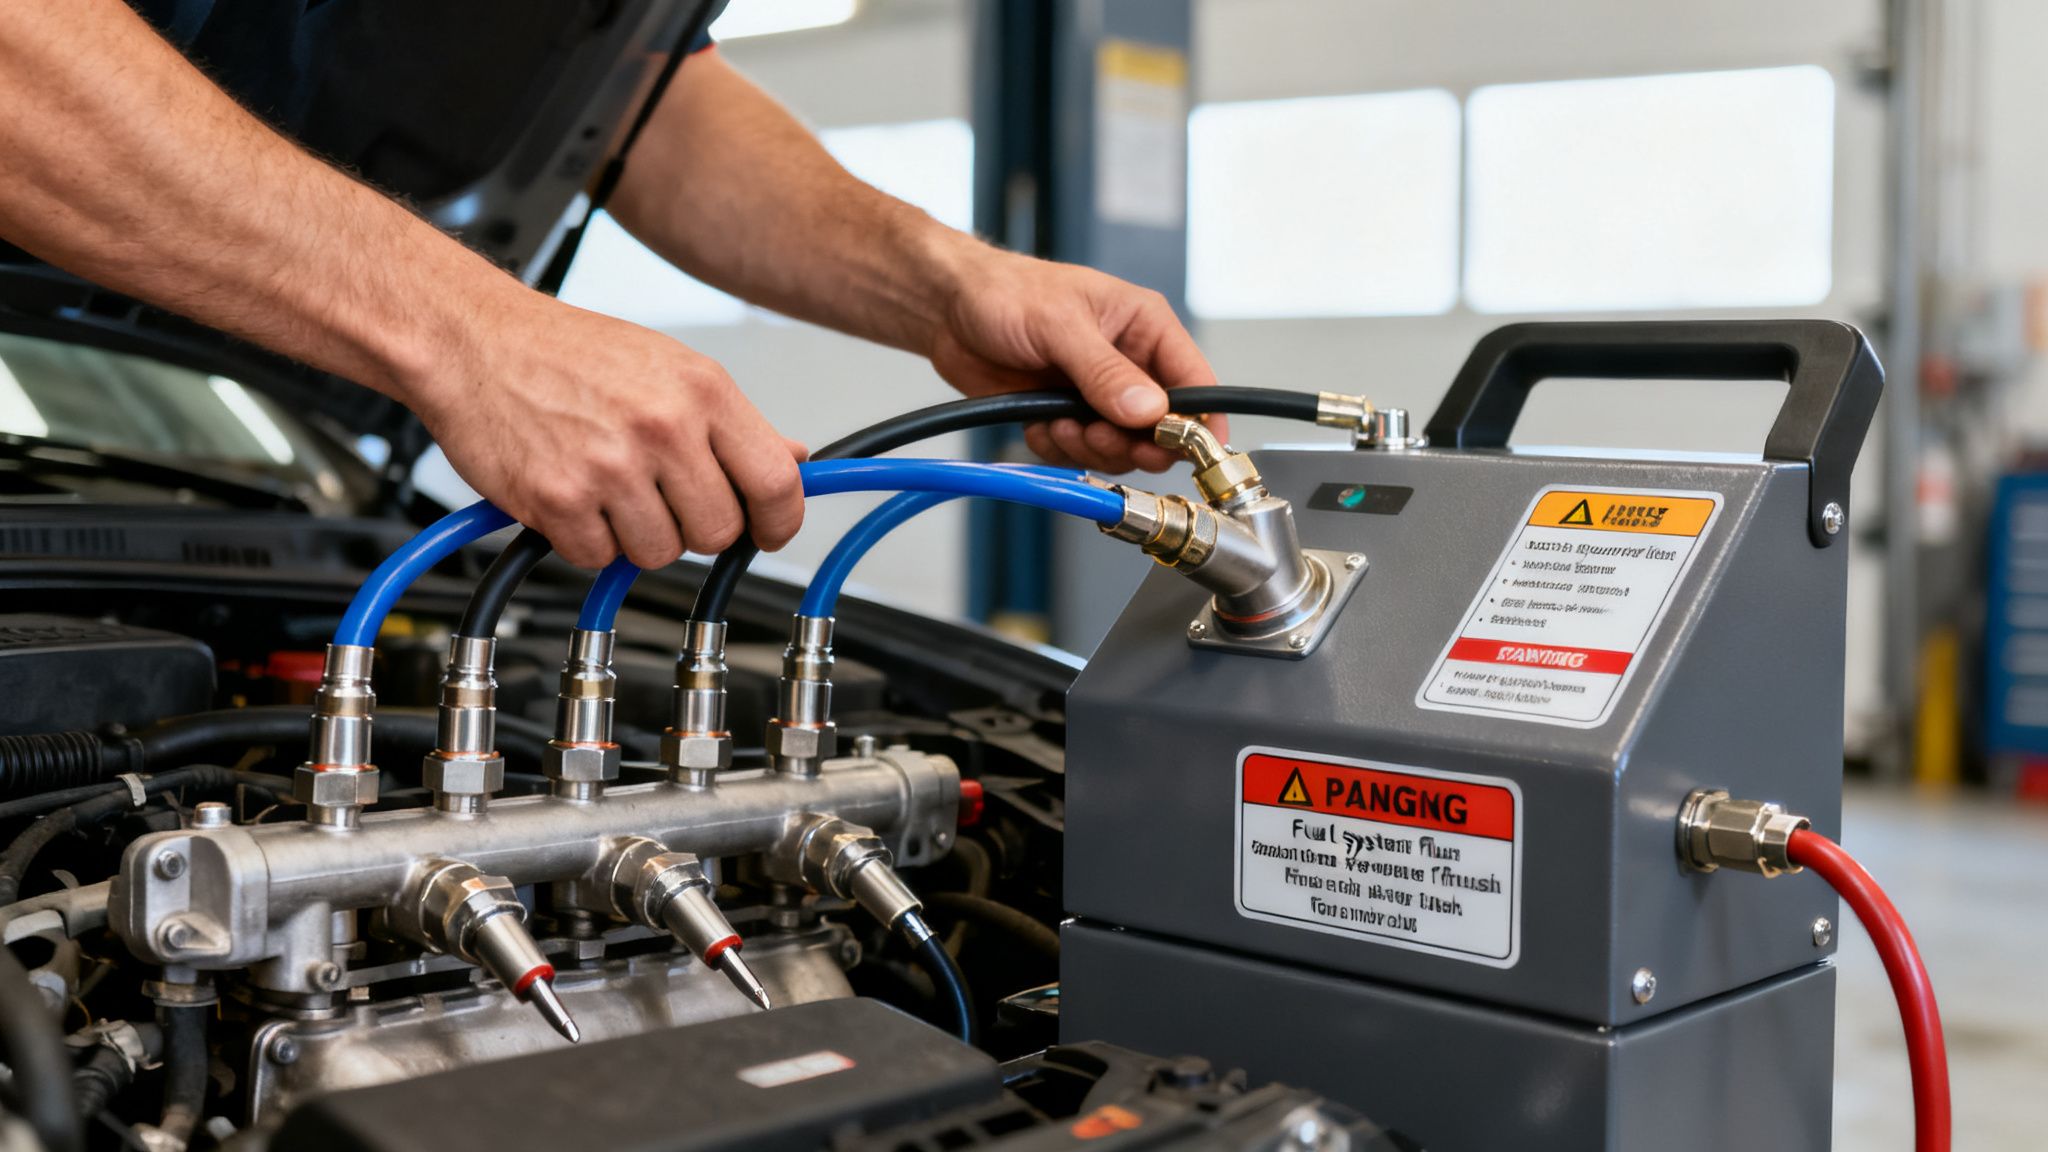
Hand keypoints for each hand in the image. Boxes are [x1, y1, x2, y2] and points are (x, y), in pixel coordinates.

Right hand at [403, 288, 805, 569]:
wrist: (474, 341)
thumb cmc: (567, 352)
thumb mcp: (669, 366)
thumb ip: (735, 421)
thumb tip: (795, 459)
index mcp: (701, 390)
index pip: (775, 483)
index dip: (780, 521)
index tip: (768, 531)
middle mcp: (661, 427)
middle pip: (718, 531)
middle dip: (696, 527)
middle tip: (666, 499)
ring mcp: (608, 467)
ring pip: (659, 553)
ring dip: (638, 535)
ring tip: (612, 489)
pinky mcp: (557, 501)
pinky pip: (598, 558)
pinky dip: (587, 540)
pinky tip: (575, 496)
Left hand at [927, 247, 1223, 473]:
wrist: (947, 309)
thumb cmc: (1004, 292)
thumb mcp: (1060, 325)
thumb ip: (1106, 371)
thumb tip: (1149, 411)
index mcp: (1144, 327)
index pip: (1195, 381)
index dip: (1198, 422)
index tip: (1185, 449)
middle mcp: (1128, 363)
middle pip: (1160, 428)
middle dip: (1129, 442)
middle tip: (1098, 434)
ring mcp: (1097, 393)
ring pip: (1120, 447)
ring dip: (1089, 446)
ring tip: (1059, 422)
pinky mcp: (1067, 414)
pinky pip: (1080, 452)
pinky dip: (1058, 447)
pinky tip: (1039, 422)